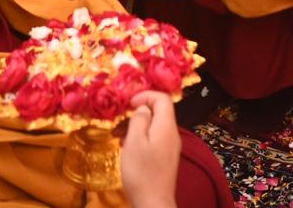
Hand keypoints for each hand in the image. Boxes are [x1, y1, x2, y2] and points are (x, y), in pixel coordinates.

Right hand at [120, 91, 180, 207]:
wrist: (153, 204)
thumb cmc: (141, 172)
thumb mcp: (135, 141)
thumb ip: (140, 119)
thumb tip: (143, 108)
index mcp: (166, 126)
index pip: (162, 98)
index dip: (145, 95)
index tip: (129, 104)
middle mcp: (172, 134)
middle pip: (159, 111)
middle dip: (139, 112)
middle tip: (121, 121)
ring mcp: (171, 147)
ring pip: (155, 126)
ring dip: (138, 126)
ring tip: (119, 136)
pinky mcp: (166, 158)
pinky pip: (155, 139)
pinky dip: (141, 138)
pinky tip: (128, 148)